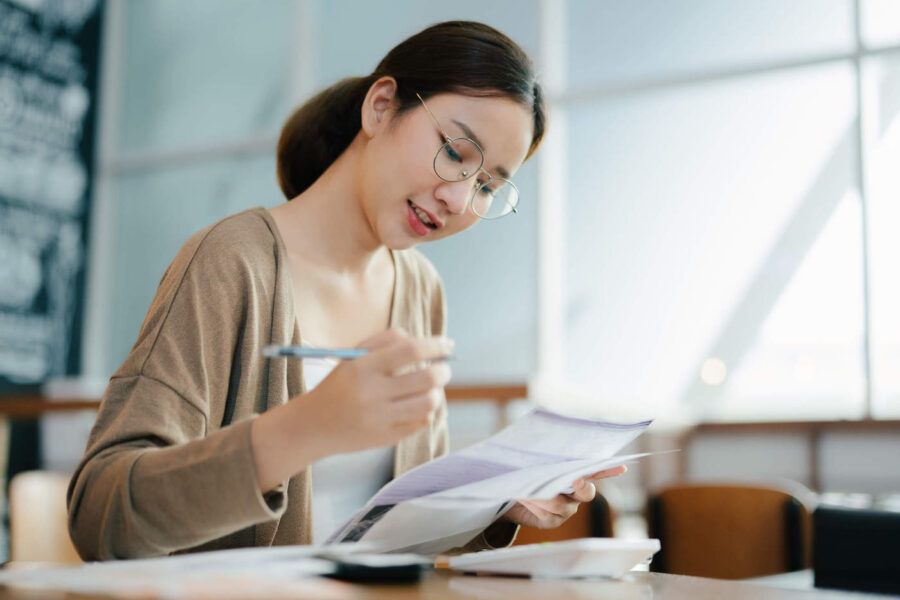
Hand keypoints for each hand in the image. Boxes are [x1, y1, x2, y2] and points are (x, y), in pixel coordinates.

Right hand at [299, 328, 452, 454]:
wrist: (313, 426)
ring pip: (429, 403)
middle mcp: (371, 394)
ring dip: (437, 392)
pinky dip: (426, 411)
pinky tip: (418, 405)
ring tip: (432, 388)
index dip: (435, 345)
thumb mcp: (354, 357)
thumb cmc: (340, 385)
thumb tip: (425, 341)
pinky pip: (420, 422)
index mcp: (362, 368)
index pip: (410, 350)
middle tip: (444, 368)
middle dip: (443, 370)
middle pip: (426, 378)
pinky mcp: (385, 438)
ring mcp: (379, 419)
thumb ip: (387, 341)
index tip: (449, 344)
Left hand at [502, 465, 626, 528]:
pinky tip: (523, 497)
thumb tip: (541, 442)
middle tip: (576, 480)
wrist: (510, 492)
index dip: (608, 469)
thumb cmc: (525, 471)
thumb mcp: (533, 461)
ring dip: (542, 496)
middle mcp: (576, 494)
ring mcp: (566, 509)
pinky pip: (546, 513)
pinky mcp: (553, 521)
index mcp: (576, 476)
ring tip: (525, 489)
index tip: (621, 467)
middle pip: (586, 492)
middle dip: (582, 486)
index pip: (596, 471)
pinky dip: (533, 504)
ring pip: (559, 503)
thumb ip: (542, 456)